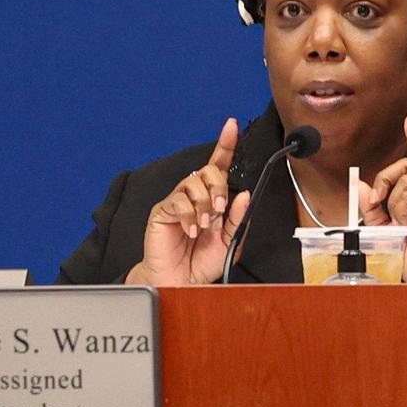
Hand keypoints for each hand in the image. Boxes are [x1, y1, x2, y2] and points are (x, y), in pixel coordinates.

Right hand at [128, 118, 250, 285]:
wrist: (181, 281)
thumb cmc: (202, 261)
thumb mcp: (230, 242)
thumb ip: (238, 219)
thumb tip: (244, 195)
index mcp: (213, 198)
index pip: (220, 165)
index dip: (226, 144)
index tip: (232, 125)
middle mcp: (195, 195)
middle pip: (209, 170)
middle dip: (219, 187)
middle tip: (220, 210)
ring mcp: (177, 201)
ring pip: (193, 183)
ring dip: (205, 205)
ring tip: (205, 226)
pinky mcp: (162, 210)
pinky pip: (177, 201)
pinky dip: (188, 216)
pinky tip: (190, 230)